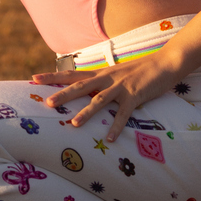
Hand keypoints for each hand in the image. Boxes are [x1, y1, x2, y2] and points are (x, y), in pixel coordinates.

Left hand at [31, 53, 181, 141]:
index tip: (34, 78)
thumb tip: (89, 91)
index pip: (73, 74)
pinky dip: (117, 126)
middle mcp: (108, 78)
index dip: (53, 76)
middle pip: (81, 86)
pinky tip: (110, 138)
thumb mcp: (118, 74)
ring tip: (73, 124)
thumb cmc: (142, 70)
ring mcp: (122, 86)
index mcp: (102, 73)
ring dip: (86, 112)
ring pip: (100, 100)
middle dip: (63, 94)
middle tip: (47, 102)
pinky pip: (124, 113)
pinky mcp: (136, 95)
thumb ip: (103, 82)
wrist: (166, 62)